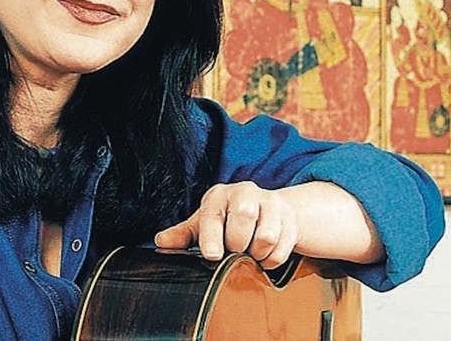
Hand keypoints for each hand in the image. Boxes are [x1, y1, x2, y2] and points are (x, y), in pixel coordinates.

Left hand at [154, 181, 298, 268]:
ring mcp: (270, 201)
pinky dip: (272, 258)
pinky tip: (264, 255)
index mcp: (219, 195)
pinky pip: (283, 246)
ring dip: (256, 254)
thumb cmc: (226, 219)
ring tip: (249, 253)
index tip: (212, 255)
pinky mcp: (289, 216)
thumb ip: (183, 235)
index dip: (212, 237)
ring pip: (266, 235)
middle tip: (234, 251)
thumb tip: (161, 242)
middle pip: (244, 218)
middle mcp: (244, 192)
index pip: (214, 213)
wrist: (263, 210)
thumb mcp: (203, 225)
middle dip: (238, 244)